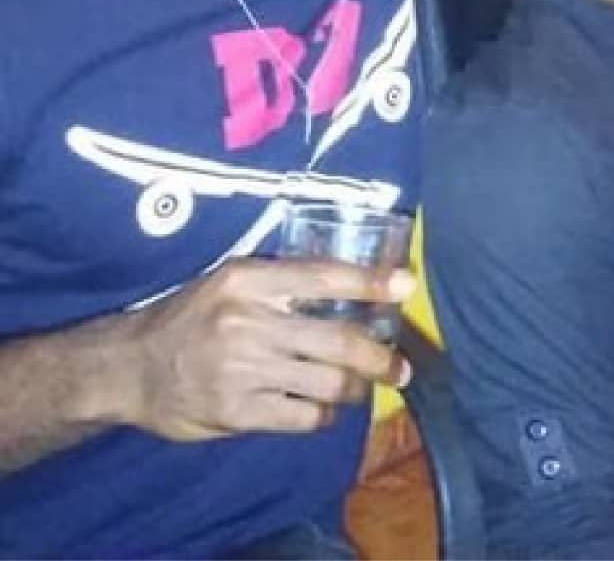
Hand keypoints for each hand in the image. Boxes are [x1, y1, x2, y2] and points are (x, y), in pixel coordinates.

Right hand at [112, 257, 414, 441]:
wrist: (130, 367)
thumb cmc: (191, 316)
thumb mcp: (230, 282)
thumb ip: (283, 281)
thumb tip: (353, 283)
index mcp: (248, 280)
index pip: (323, 276)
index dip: (370, 282)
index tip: (405, 284)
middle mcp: (247, 320)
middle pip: (337, 338)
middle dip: (380, 355)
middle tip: (401, 367)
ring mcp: (242, 369)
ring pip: (328, 382)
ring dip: (356, 388)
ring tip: (361, 387)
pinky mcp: (236, 412)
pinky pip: (304, 416)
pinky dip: (324, 414)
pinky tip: (323, 407)